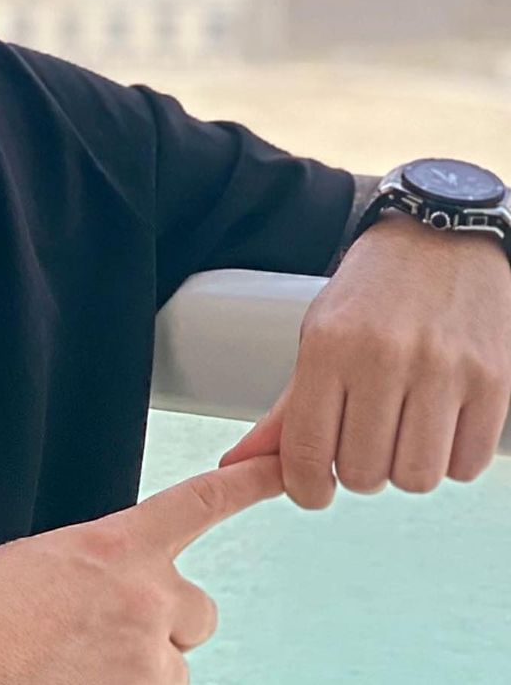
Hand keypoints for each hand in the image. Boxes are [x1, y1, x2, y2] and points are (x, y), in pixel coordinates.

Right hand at [0, 455, 283, 683]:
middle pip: (197, 613)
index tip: (285, 467)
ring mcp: (149, 658)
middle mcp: (147, 596)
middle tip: (104, 640)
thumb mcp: (42, 566)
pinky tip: (73, 678)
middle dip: (164, 626)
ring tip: (70, 668)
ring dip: (137, 671)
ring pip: (171, 669)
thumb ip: (98, 572)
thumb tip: (110, 599)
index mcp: (116, 546)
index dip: (251, 483)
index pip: (201, 501)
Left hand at [217, 213, 510, 507]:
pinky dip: (451, 458)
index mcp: (329, 344)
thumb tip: (238, 466)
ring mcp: (443, 369)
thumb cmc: (372, 293)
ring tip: (403, 427)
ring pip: (417, 479)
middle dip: (359, 469)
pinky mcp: (493, 381)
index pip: (308, 451)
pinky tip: (440, 422)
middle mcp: (384, 356)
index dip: (306, 487)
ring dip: (406, 466)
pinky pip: (465, 466)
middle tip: (365, 435)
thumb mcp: (317, 334)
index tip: (315, 487)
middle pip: (365, 475)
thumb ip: (287, 408)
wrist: (442, 237)